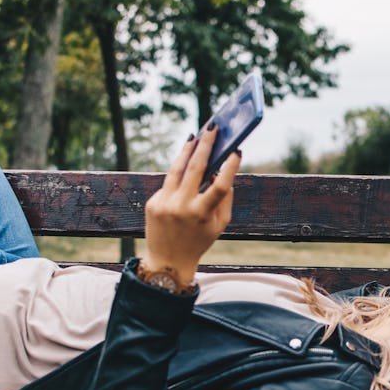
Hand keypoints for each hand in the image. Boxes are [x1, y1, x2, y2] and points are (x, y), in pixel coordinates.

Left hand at [142, 127, 241, 286]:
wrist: (167, 261)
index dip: (230, 168)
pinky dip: (178, 176)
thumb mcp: (219, 225)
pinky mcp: (153, 203)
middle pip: (195, 168)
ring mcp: (164, 204)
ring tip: (195, 137)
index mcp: (201, 215)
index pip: (219, 186)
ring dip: (187, 150)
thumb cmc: (199, 241)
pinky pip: (169, 185)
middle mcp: (181, 207)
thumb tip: (222, 172)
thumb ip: (224, 199)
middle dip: (206, 145)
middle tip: (212, 128)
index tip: (236, 151)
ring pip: (176, 169)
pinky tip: (184, 168)